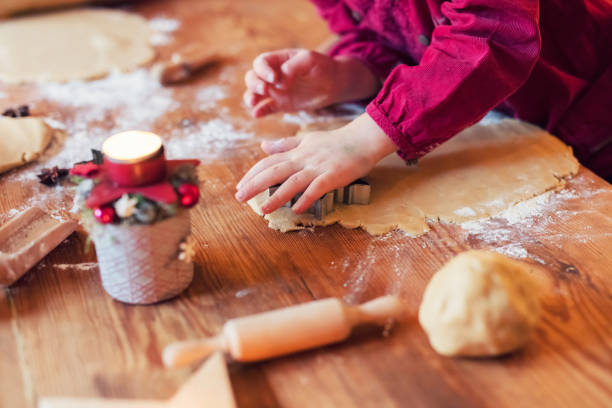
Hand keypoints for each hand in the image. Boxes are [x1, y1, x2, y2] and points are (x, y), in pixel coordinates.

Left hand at [235, 114, 396, 212]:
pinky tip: (296, 209)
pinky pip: (317, 188)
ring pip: (293, 181)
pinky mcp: (333, 175)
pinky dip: (306, 198)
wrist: (363, 139)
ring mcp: (318, 167)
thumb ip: (285, 145)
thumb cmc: (335, 141)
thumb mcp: (307, 139)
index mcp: (296, 152)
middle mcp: (303, 159)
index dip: (252, 174)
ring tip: (263, 209)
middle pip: (274, 171)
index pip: (268, 162)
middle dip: (255, 184)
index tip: (239, 186)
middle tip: (240, 197)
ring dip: (277, 196)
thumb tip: (263, 146)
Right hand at [243, 49, 379, 117]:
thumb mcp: (310, 60)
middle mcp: (273, 75)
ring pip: (255, 94)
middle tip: (263, 90)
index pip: (261, 63)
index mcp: (278, 60)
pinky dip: (260, 111)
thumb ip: (293, 68)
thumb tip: (279, 83)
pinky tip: (257, 114)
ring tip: (253, 103)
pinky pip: (266, 108)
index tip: (274, 78)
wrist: (334, 83)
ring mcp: (276, 91)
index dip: (262, 70)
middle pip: (253, 77)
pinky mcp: (281, 104)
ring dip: (251, 98)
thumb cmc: (322, 66)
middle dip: (254, 84)